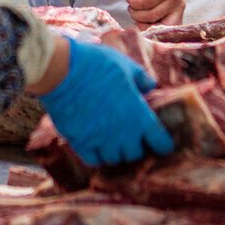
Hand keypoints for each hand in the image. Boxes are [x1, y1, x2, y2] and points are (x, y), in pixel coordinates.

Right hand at [38, 37, 173, 165]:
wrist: (63, 71)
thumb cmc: (98, 65)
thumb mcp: (126, 66)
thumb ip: (141, 79)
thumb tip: (151, 86)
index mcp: (139, 116)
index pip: (159, 142)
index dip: (162, 144)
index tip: (162, 143)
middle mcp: (122, 134)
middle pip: (135, 154)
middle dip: (136, 146)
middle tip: (134, 138)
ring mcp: (100, 141)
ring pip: (115, 158)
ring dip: (117, 151)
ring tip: (114, 141)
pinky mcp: (79, 143)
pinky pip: (94, 160)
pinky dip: (97, 155)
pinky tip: (97, 144)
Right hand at [123, 0, 184, 26]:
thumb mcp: (149, 7)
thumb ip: (150, 20)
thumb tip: (145, 35)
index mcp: (176, 12)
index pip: (168, 32)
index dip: (151, 32)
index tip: (139, 26)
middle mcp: (178, 4)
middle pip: (156, 25)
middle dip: (139, 20)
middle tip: (134, 10)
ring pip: (150, 14)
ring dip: (135, 10)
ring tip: (133, 1)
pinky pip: (145, 3)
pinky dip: (134, 1)